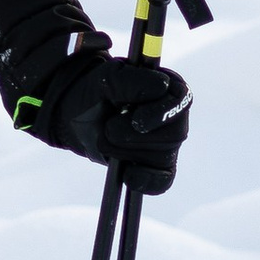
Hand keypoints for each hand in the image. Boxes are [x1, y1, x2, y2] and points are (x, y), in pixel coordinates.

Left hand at [10, 46, 188, 195]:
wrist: (78, 113)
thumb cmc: (99, 90)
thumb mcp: (109, 78)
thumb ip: (134, 81)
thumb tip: (162, 86)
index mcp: (170, 89)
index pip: (181, 101)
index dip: (161, 113)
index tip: (137, 121)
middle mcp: (174, 117)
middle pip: (174, 134)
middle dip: (136, 136)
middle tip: (109, 128)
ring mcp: (166, 144)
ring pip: (162, 157)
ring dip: (127, 151)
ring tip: (105, 139)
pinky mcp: (154, 167)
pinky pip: (160, 181)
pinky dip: (145, 180)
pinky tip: (127, 175)